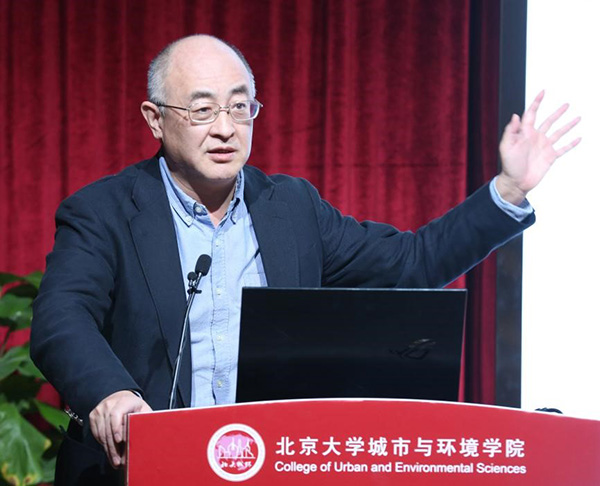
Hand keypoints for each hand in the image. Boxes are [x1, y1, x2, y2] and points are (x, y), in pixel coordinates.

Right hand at [89, 390, 151, 467]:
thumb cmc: (135, 407)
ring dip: (108, 449)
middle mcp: (109, 404)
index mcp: (124, 401)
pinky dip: (103, 444)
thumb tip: (142, 435)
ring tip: (115, 460)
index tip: (120, 440)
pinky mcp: (93, 416)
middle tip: (118, 461)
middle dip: (113, 447)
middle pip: (108, 428)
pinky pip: (97, 433)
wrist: (121, 397)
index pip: (116, 414)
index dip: (117, 428)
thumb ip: (144, 420)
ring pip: (101, 433)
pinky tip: (110, 451)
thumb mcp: (144, 410)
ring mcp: (100, 409)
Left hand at [496, 90, 580, 204]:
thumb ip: (511, 131)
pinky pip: (563, 148)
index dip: (537, 103)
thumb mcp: (507, 147)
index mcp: (525, 133)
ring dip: (568, 125)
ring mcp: (544, 147)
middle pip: (549, 121)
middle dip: (557, 113)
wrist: (515, 182)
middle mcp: (536, 138)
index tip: (543, 92)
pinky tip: (579, 138)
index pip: (531, 114)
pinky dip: (571, 144)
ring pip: (559, 133)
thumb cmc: (509, 165)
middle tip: (567, 104)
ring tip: (578, 117)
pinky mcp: (550, 157)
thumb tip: (515, 115)